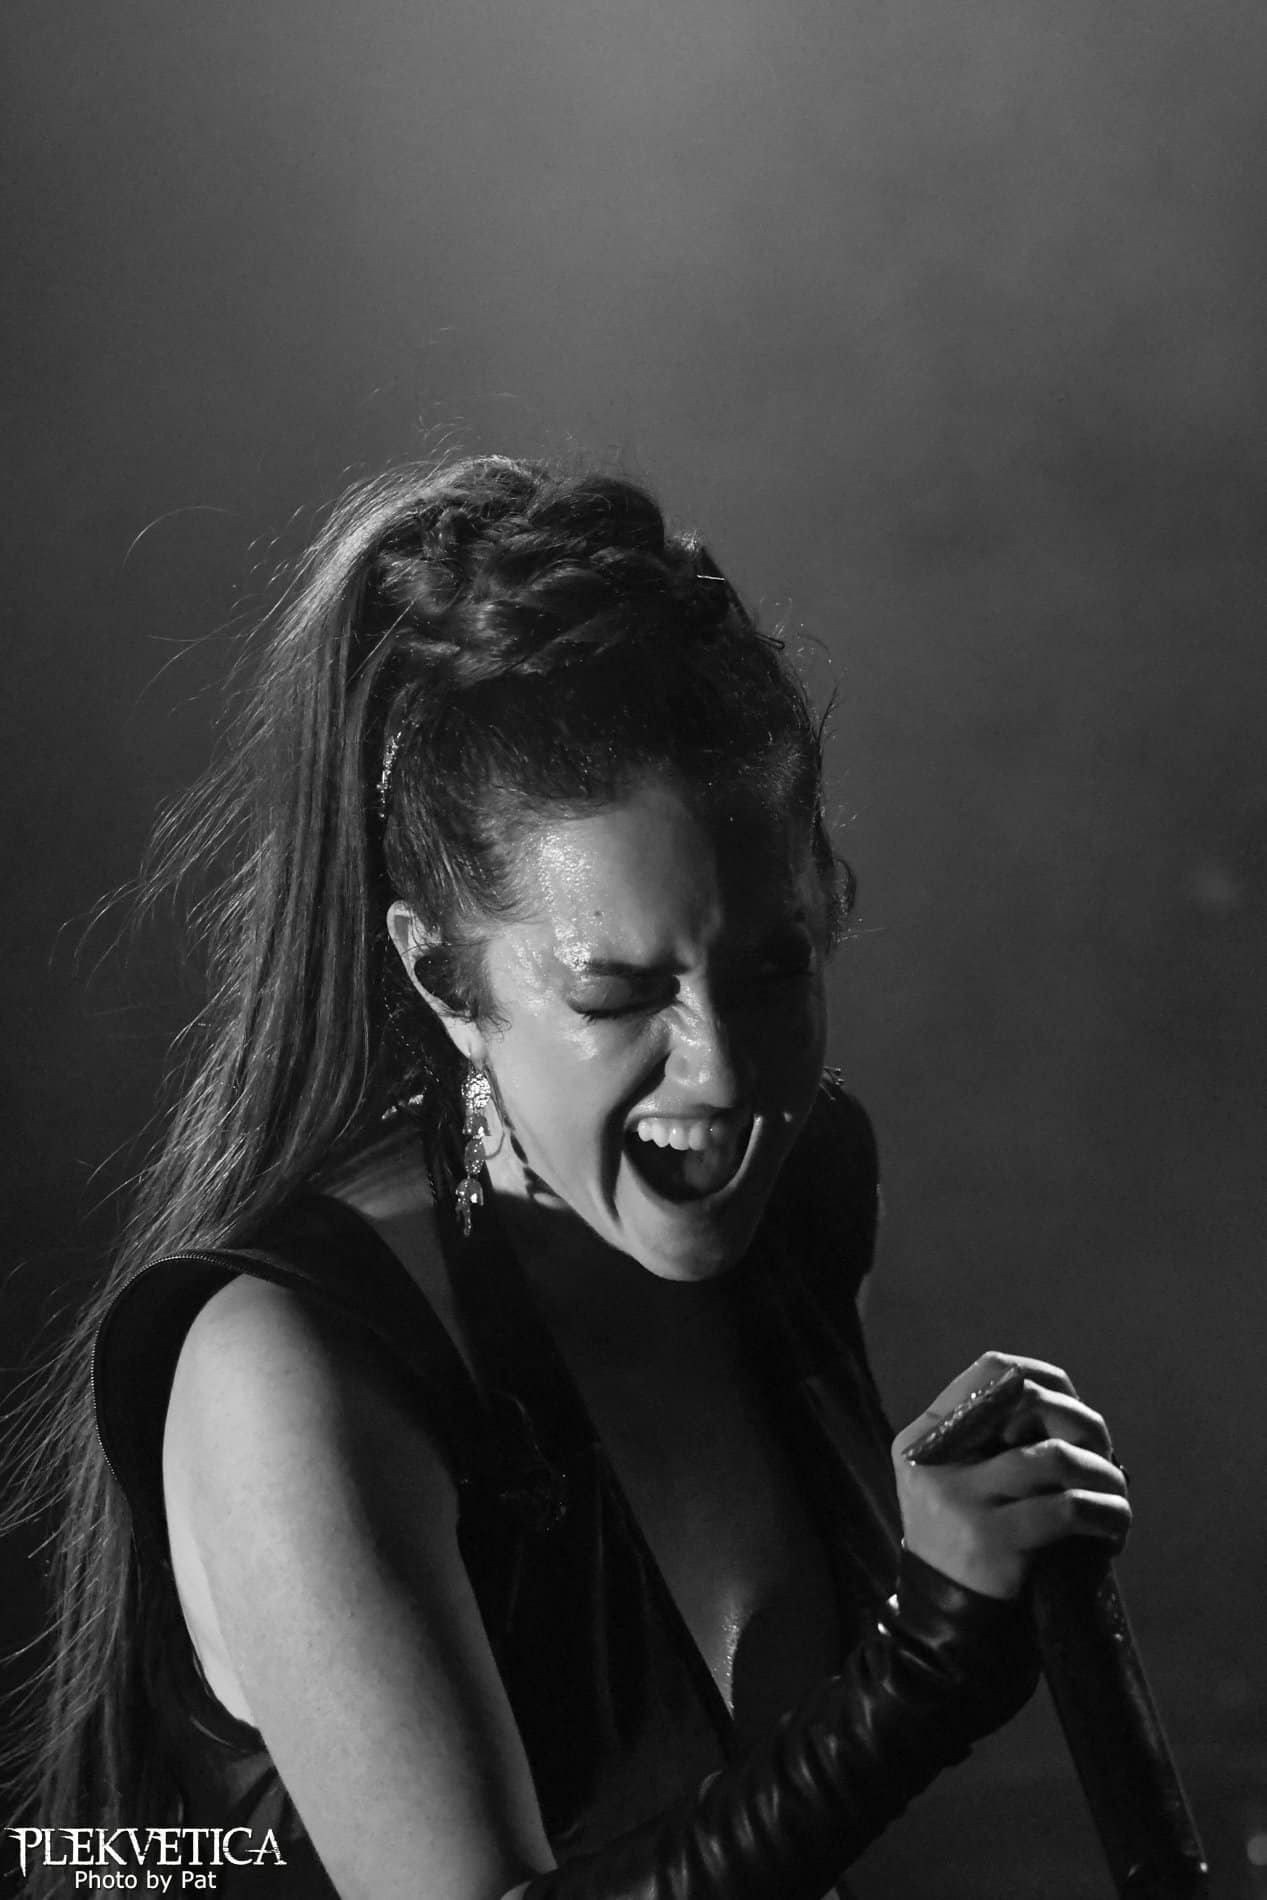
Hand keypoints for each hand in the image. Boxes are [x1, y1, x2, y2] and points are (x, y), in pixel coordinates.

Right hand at [891, 1351, 1131, 1600]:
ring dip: (1103, 1474)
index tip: (1069, 1410)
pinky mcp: (991, 1539)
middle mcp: (935, 1459)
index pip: (990, 1371)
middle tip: (1105, 1455)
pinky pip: (1067, 1507)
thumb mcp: (957, 1483)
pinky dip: (1105, 1511)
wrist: (945, 1627)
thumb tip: (1067, 1405)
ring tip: (1117, 1494)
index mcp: (926, 1436)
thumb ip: (990, 1442)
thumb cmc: (966, 1544)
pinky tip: (1115, 1523)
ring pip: (1054, 1457)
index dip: (1042, 1379)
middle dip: (1082, 1424)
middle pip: (1027, 1402)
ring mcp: (960, 1499)